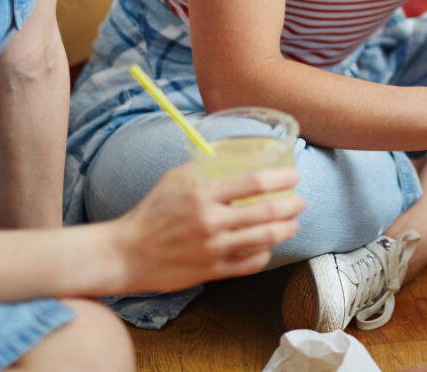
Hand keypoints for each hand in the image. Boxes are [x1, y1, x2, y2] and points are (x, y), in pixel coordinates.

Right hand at [110, 163, 303, 293]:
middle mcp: (210, 222)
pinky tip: (268, 247)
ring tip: (293, 224)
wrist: (126, 254)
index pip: (253, 183)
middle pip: (266, 213)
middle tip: (300, 201)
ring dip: (285, 230)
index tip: (294, 177)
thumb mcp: (172, 180)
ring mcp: (212, 249)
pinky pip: (249, 265)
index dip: (280, 180)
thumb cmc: (150, 213)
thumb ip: (200, 167)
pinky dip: (264, 255)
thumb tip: (225, 153)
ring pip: (263, 239)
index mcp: (202, 196)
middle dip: (291, 206)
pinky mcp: (210, 272)